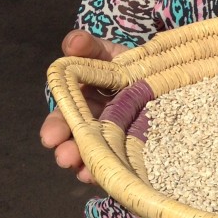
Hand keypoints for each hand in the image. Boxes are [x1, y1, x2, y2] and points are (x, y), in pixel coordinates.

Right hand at [40, 30, 126, 184]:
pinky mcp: (135, 149)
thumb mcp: (109, 53)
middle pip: (80, 140)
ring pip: (99, 153)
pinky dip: (115, 169)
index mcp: (83, 101)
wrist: (167, 75)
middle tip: (65, 158)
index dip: (56, 127)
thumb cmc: (129, 64)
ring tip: (86, 172)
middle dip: (69, 150)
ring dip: (89, 163)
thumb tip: (72, 42)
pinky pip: (123, 162)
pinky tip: (110, 176)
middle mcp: (95, 123)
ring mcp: (115, 137)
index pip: (65, 115)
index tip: (50, 138)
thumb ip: (90, 47)